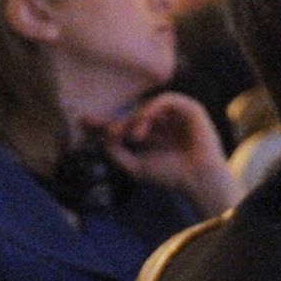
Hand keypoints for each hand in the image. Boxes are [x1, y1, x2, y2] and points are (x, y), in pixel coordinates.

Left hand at [99, 91, 237, 210]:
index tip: (83, 121)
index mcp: (152, 137)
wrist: (197, 180)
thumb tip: (103, 135)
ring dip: (136, 119)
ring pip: (147, 107)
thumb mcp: (135, 166)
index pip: (125, 125)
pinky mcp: (189, 108)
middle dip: (118, 120)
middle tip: (107, 131)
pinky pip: (165, 100)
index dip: (105, 123)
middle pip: (133, 113)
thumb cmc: (170, 176)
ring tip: (132, 137)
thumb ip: (115, 152)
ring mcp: (176, 115)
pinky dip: (150, 111)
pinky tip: (143, 127)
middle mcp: (163, 124)